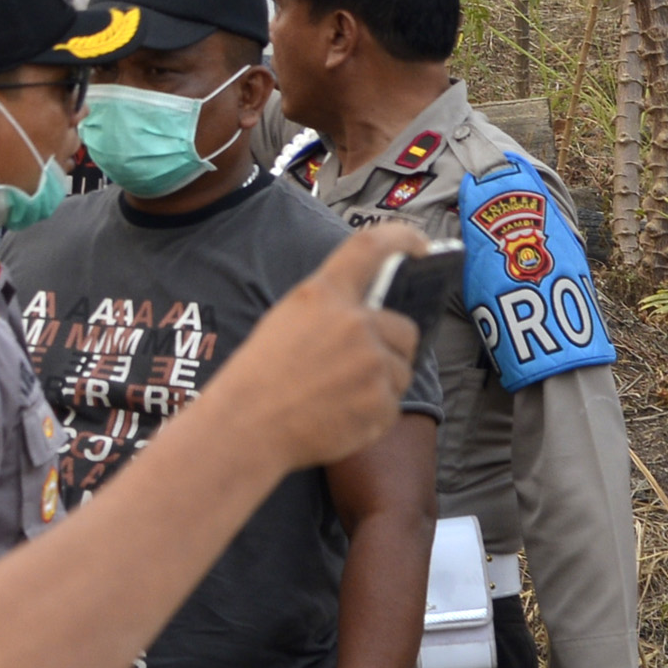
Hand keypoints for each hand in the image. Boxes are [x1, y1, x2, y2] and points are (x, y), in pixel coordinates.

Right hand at [195, 224, 422, 471]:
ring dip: (381, 380)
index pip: (370, 248)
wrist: (245, 428)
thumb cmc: (258, 376)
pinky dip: (373, 410)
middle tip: (353, 366)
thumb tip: (373, 313)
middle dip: (391, 345)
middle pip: (403, 326)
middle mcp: (354, 323)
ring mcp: (372, 363)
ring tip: (338, 394)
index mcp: (322, 295)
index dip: (401, 239)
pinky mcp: (382, 401)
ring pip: (402, 367)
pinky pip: (393, 402)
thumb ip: (330, 310)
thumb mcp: (285, 322)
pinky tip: (340, 414)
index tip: (421, 246)